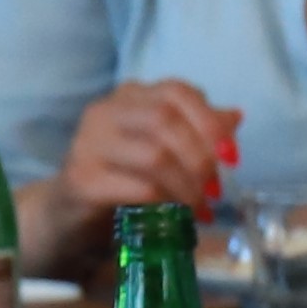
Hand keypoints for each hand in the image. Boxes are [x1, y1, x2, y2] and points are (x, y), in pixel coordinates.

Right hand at [54, 79, 234, 231]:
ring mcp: (87, 143)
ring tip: (199, 208)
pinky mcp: (81, 179)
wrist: (72, 214)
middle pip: (166, 120)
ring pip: (155, 155)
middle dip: (201, 158)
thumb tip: (234, 116)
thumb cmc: (126, 176)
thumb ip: (198, 130)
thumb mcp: (165, 148)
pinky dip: (167, 203)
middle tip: (216, 190)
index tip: (232, 157)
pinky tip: (174, 216)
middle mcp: (104, 112)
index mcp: (130, 96)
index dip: (211, 121)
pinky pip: (139, 187)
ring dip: (188, 186)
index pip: (177, 91)